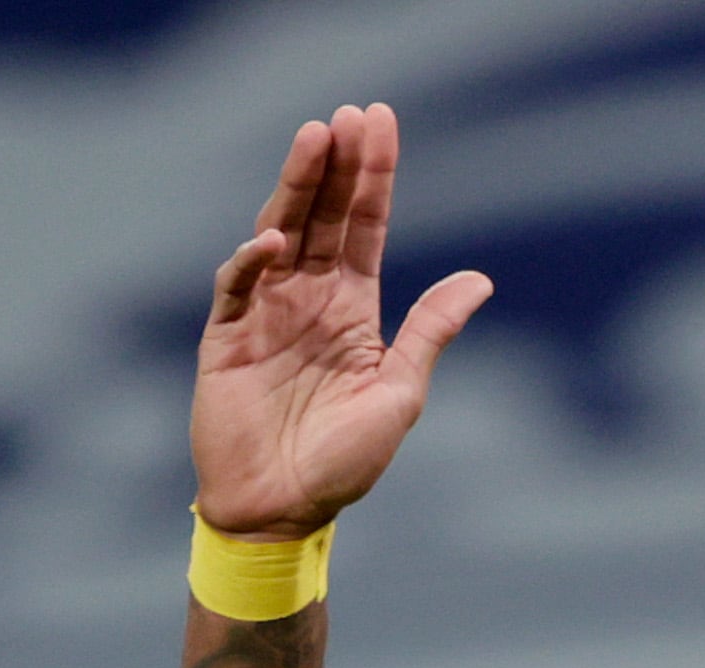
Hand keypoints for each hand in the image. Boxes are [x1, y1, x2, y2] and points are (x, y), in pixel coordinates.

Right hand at [190, 102, 490, 539]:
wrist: (280, 513)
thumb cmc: (342, 464)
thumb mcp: (399, 394)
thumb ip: (429, 332)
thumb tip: (479, 280)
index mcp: (352, 309)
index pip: (363, 227)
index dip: (372, 177)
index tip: (380, 123)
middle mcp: (307, 299)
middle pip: (323, 216)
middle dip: (336, 165)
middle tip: (349, 116)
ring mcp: (264, 314)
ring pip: (279, 233)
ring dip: (295, 187)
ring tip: (314, 139)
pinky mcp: (224, 338)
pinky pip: (237, 288)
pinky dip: (252, 262)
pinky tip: (275, 241)